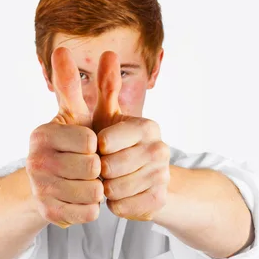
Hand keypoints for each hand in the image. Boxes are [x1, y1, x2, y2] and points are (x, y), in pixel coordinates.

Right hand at [26, 47, 103, 228]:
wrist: (47, 182)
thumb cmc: (69, 142)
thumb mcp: (73, 114)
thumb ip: (71, 84)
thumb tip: (62, 48)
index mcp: (42, 135)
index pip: (91, 142)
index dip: (98, 145)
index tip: (89, 145)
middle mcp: (35, 162)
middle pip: (93, 169)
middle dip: (99, 168)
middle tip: (90, 166)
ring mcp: (39, 190)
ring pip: (93, 193)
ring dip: (97, 188)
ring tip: (87, 181)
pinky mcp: (47, 213)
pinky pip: (88, 212)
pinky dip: (91, 206)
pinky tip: (81, 197)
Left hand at [92, 51, 170, 221]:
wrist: (145, 179)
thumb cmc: (117, 143)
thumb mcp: (107, 116)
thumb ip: (105, 86)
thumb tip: (109, 52)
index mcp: (148, 126)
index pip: (106, 142)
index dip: (96, 148)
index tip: (100, 148)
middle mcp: (160, 149)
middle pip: (109, 168)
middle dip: (99, 170)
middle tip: (104, 166)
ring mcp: (162, 176)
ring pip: (115, 189)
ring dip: (106, 188)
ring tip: (112, 180)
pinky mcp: (159, 201)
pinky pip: (122, 207)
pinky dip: (115, 203)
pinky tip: (121, 194)